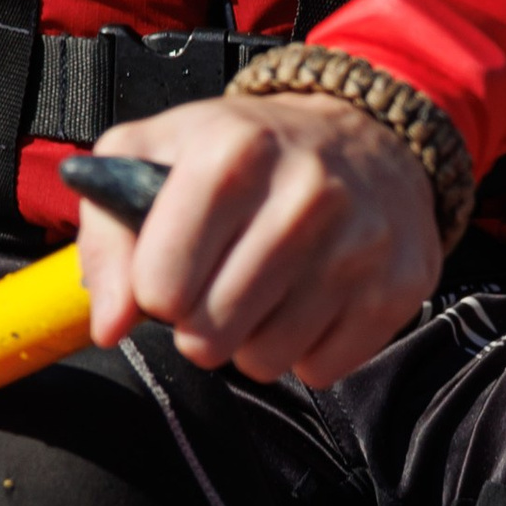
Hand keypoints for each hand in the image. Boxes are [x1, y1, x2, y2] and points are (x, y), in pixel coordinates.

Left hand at [76, 92, 442, 388]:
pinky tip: (310, 296)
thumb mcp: (157, 154)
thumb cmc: (249, 152)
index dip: (154, 288)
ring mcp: (358, 244)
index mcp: (232, 152)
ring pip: (264, 361)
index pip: (159, 285)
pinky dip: (306, 347)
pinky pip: (319, 369)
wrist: (368, 136)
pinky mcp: (396, 287)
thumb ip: (108, 232)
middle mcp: (303, 195)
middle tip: (217, 283)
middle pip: (208, 335)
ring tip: (265, 286)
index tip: (172, 267)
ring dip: (252, 338)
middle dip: (199, 322)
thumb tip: (110, 324)